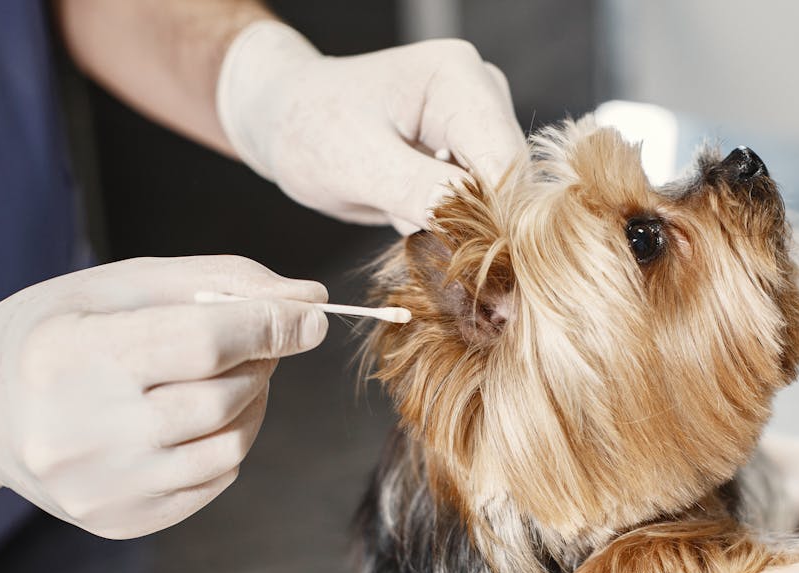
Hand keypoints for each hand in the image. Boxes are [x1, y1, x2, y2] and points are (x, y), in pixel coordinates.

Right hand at [0, 256, 327, 537]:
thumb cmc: (64, 330)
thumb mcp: (126, 285)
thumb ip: (221, 282)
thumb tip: (311, 300)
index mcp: (73, 355)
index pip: (202, 343)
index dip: (270, 327)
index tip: (310, 318)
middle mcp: (81, 431)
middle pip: (220, 399)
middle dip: (258, 364)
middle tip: (254, 344)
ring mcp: (100, 485)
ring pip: (228, 447)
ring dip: (251, 405)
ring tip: (227, 379)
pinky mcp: (120, 519)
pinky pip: (214, 482)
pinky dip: (227, 443)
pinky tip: (200, 419)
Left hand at [217, 22, 525, 233]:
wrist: (288, 121)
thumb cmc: (310, 128)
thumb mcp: (359, 164)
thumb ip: (422, 193)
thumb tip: (476, 233)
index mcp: (459, 79)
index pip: (504, 163)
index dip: (493, 219)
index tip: (467, 267)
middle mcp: (483, 95)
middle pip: (510, 184)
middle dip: (475, 227)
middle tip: (424, 248)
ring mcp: (480, 125)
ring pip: (500, 201)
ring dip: (460, 229)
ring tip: (401, 218)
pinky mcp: (471, 154)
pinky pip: (481, 205)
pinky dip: (450, 225)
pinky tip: (408, 214)